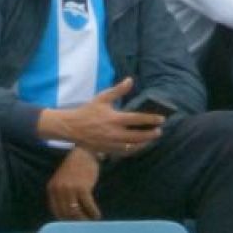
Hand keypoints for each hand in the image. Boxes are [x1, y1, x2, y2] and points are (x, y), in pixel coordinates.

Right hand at [45, 78, 163, 155]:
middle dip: (151, 134)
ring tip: (151, 139)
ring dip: (144, 143)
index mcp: (115, 118)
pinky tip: (138, 147)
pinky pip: (124, 152)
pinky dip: (133, 150)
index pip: (138, 119)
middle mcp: (114, 132)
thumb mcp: (102, 98)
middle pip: (139, 135)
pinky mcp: (107, 149)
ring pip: (133, 146)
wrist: (71, 127)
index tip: (161, 119)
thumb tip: (130, 80)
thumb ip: (117, 90)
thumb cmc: (86, 111)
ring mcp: (111, 143)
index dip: (152, 119)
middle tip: (159, 131)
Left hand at [46, 148, 102, 220]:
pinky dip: (93, 213)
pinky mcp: (82, 189)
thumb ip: (62, 194)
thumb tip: (69, 213)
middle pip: (66, 213)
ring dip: (84, 219)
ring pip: (76, 212)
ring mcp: (70, 190)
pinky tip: (97, 216)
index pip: (56, 210)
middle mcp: (58, 190)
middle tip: (84, 225)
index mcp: (51, 189)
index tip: (72, 224)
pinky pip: (88, 205)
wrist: (83, 154)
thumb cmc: (74, 169)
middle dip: (75, 221)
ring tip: (91, 221)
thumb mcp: (62, 181)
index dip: (64, 219)